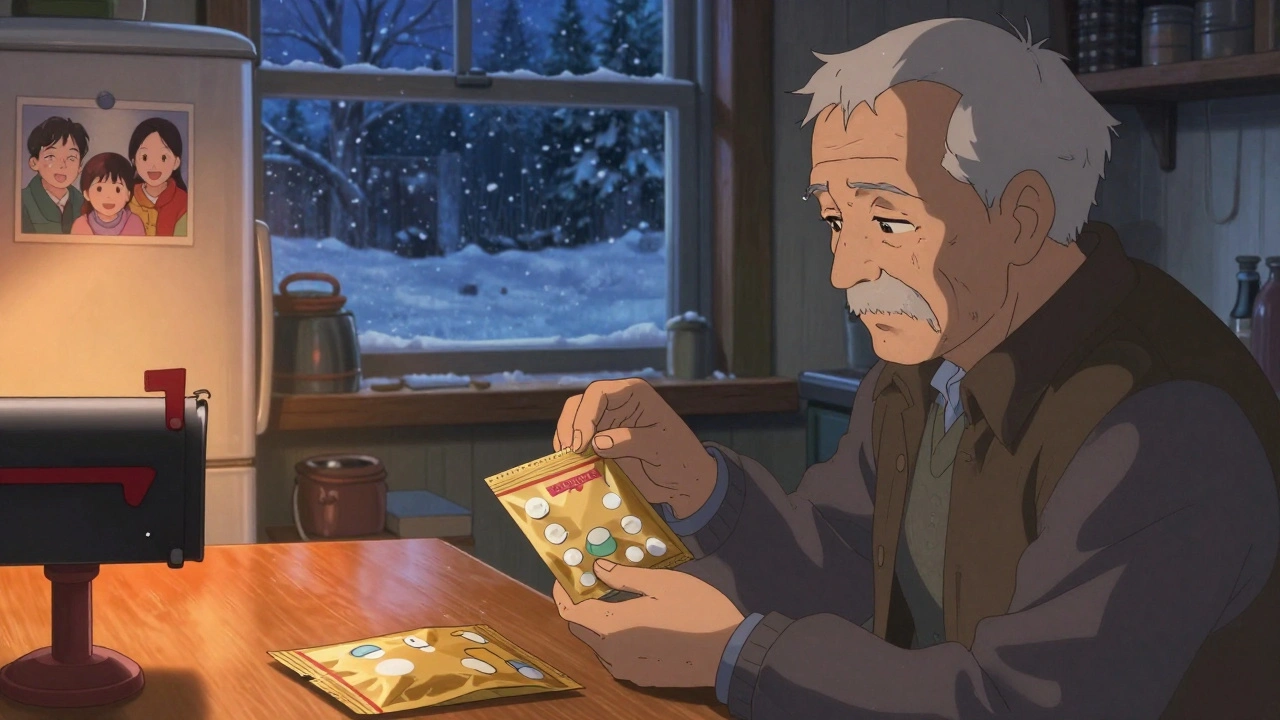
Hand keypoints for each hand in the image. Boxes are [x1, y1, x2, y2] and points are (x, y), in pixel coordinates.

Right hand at [554, 378, 716, 517]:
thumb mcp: (660, 448)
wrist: (685, 484)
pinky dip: (571, 453)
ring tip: (566, 460)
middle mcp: (617, 403)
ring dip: (566, 439)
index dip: (584, 415)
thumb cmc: (681, 459)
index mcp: (634, 393)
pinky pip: (578, 442)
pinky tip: (571, 466)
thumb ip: (631, 442)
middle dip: (569, 426)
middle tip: (568, 452)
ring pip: (574, 422)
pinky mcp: (602, 442)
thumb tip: (598, 441)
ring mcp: (608, 423)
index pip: (599, 393)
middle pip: (580, 405)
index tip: (580, 442)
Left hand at [554, 559, 743, 687]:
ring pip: (598, 643)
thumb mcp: (661, 583)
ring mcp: (625, 669)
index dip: (562, 592)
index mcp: (611, 625)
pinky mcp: (640, 677)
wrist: (728, 652)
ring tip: (616, 599)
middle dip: (581, 605)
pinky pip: (615, 655)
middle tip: (594, 582)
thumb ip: (624, 576)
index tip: (565, 576)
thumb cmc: (695, 610)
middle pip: (581, 627)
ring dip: (598, 621)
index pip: (570, 611)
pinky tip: (635, 623)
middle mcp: (611, 652)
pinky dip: (615, 637)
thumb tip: (597, 568)